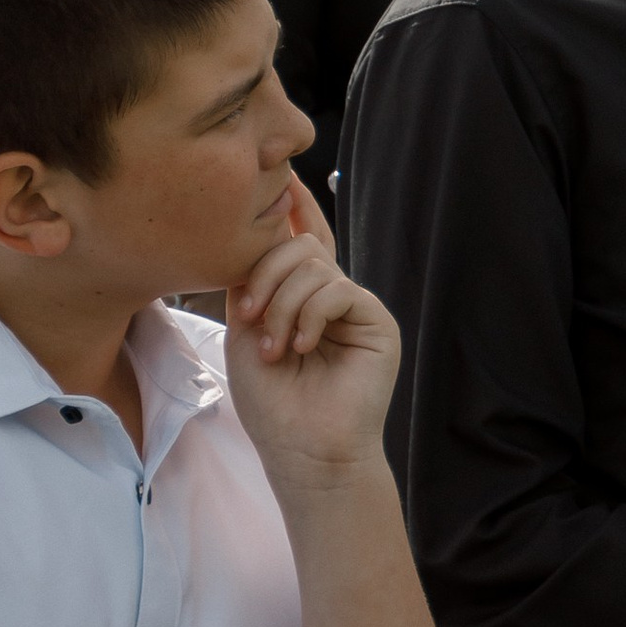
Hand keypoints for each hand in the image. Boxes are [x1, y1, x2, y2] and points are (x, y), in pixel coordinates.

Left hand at [224, 183, 401, 482]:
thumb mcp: (248, 330)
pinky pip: (337, 289)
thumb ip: (255, 280)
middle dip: (264, 275)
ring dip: (281, 305)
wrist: (303, 451)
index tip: (283, 175)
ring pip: (312, 265)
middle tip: (250, 317)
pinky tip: (301, 348)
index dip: (295, 206)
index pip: (302, 240)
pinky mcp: (377, 321)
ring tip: (277, 350)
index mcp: (302, 298)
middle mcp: (332, 296)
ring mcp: (356, 307)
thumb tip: (262, 230)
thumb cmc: (272, 403)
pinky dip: (309, 315)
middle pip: (297, 245)